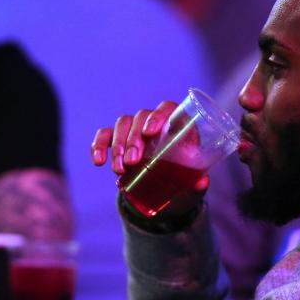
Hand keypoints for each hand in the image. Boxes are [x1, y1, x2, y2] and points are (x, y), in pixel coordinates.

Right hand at [91, 101, 208, 191]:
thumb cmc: (184, 179)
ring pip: (122, 124)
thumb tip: (200, 183)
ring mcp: (134, 128)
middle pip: (140, 117)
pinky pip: (105, 135)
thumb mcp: (192, 181)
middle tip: (132, 162)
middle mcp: (154, 121)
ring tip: (119, 170)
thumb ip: (198, 181)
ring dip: (118, 146)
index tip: (150, 133)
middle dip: (133, 139)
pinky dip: (98, 146)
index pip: (167, 108)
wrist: (167, 190)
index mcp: (176, 123)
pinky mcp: (117, 140)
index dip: (157, 116)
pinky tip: (99, 162)